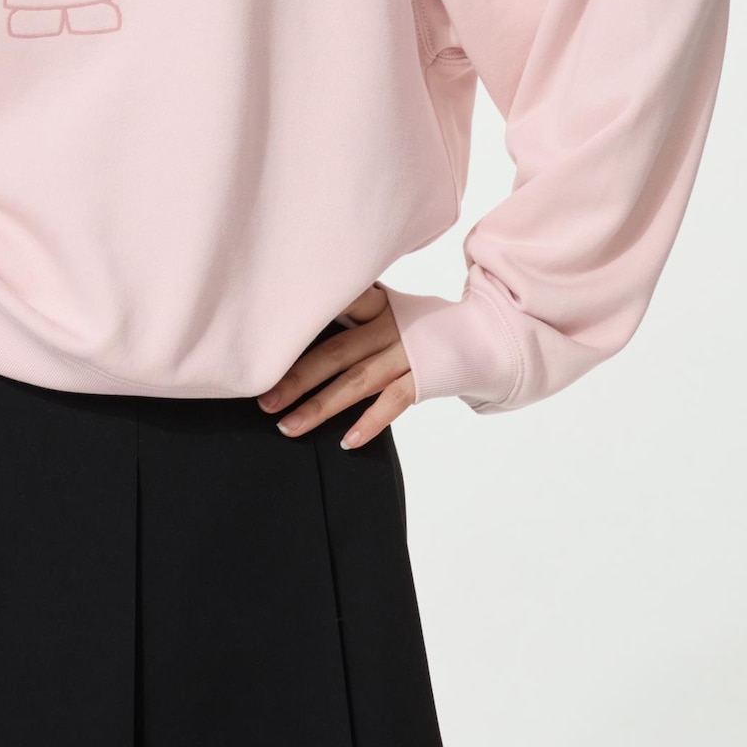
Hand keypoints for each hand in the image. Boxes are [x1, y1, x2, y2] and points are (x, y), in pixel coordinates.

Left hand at [254, 283, 415, 448]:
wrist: (481, 334)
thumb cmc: (419, 325)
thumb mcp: (388, 308)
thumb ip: (353, 314)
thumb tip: (299, 324)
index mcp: (375, 305)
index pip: (335, 307)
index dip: (302, 321)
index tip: (267, 336)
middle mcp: (388, 326)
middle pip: (335, 352)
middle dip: (296, 378)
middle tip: (264, 401)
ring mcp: (408, 352)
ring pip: (357, 382)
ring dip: (320, 407)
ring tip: (288, 427)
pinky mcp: (426, 377)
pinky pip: (394, 402)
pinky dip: (370, 423)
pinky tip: (346, 442)